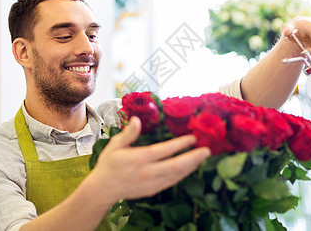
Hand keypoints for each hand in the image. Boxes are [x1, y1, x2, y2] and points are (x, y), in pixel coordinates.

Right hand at [90, 117, 210, 202]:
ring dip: (191, 166)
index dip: (180, 144)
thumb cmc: (109, 165)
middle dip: (193, 158)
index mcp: (138, 159)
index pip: (163, 151)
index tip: (192, 138)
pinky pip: (172, 182)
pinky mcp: (153, 190)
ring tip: (202, 157)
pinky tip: (190, 167)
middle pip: (175, 166)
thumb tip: (136, 119)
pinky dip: (183, 174)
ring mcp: (151, 183)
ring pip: (176, 175)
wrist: (103, 189)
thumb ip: (128, 134)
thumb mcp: (115, 145)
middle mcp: (147, 172)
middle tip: (207, 150)